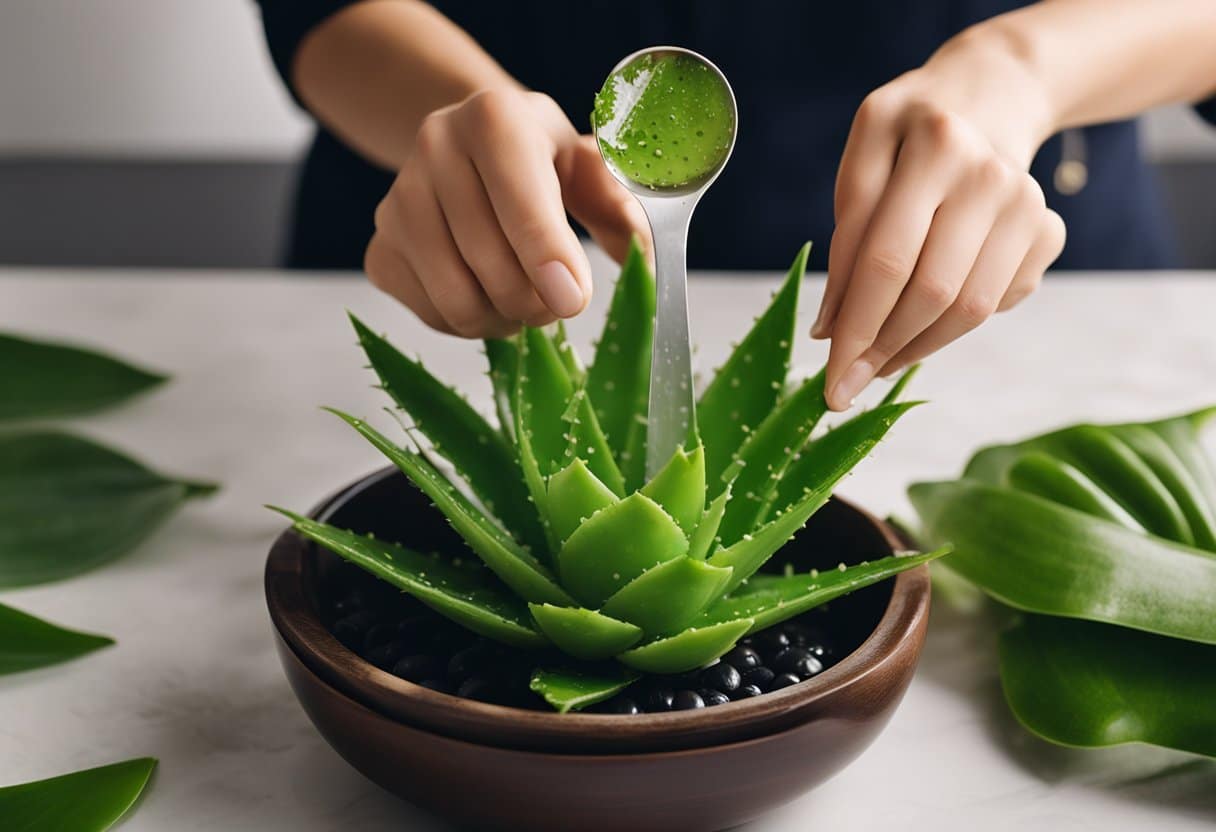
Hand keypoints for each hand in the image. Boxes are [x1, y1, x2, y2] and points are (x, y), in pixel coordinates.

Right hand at [365, 89, 648, 336]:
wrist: (470, 151)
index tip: (574, 299)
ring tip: (525, 299)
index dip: (548, 258)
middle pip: (490, 265)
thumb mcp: (591, 168)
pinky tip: (487, 295)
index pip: (521, 204)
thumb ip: (621, 209)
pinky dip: (468, 324)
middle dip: (537, 302)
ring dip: (505, 319)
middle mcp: (434, 149)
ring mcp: (396, 201)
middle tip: (560, 301)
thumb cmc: (542, 163)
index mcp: (494, 118)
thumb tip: (641, 258)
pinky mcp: (380, 249)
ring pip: (456, 299)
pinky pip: (430, 315)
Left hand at [815, 30, 1066, 409]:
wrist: (987, 98)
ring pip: (969, 310)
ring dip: (914, 349)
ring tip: (876, 361)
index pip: (886, 260)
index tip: (830, 383)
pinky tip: (923, 315)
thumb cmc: (907, 135)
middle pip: (931, 292)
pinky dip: (952, 325)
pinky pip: (996, 304)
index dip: (855, 328)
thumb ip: (846, 237)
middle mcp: (991, 176)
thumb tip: (831, 329)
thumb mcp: (863, 159)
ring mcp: (1028, 206)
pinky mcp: (1048, 233)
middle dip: (881, 350)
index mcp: (935, 145)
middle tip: (847, 383)